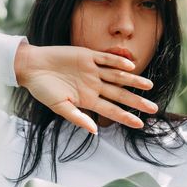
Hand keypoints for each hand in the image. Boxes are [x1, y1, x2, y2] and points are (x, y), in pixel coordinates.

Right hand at [14, 43, 157, 133]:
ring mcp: (92, 70)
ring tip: (149, 85)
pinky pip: (106, 59)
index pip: (111, 110)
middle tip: (153, 108)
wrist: (32, 67)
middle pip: (120, 94)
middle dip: (136, 101)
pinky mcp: (88, 56)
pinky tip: (130, 65)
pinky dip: (118, 61)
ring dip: (133, 80)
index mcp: (88, 99)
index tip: (140, 124)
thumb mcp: (59, 107)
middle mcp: (94, 85)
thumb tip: (94, 131)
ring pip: (117, 76)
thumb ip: (77, 117)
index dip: (125, 116)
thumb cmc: (43, 89)